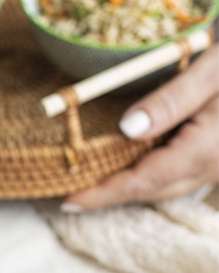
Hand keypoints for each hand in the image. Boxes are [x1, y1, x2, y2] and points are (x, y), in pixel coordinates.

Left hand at [62, 43, 218, 209]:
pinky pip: (180, 175)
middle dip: (109, 195)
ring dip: (129, 187)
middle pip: (150, 191)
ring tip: (91, 181)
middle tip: (69, 193)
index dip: (102, 194)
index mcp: (206, 149)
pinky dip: (150, 175)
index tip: (68, 201)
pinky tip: (130, 164)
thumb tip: (125, 130)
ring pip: (165, 186)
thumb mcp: (209, 71)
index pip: (142, 182)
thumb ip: (168, 101)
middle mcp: (214, 167)